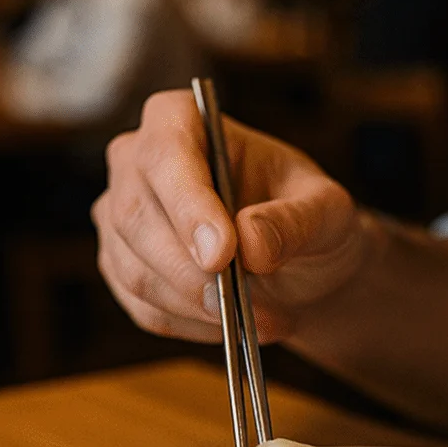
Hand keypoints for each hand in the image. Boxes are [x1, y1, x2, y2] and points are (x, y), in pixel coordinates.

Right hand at [93, 90, 372, 342]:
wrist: (300, 262)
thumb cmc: (309, 217)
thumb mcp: (326, 211)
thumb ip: (294, 221)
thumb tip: (251, 244)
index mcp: (181, 120)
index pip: (166, 153)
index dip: (188, 204)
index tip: (222, 254)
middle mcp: (136, 161)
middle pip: (136, 218)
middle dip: (192, 273)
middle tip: (247, 305)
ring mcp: (120, 216)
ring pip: (135, 271)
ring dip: (200, 308)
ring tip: (265, 319)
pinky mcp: (122, 267)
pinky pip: (145, 308)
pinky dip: (194, 325)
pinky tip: (236, 325)